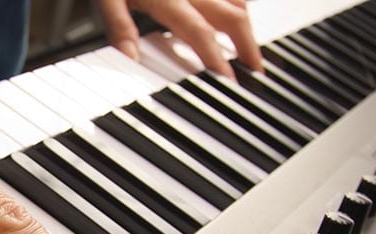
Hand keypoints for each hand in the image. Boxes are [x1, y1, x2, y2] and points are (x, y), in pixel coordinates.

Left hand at [95, 0, 262, 78]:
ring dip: (246, 24)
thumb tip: (131, 57)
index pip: (200, 32)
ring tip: (251, 48)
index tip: (229, 83)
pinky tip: (239, 13)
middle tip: (256, 72)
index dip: (217, 59)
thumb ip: (119, 25)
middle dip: (248, 46)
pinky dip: (239, 2)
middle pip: (232, 16)